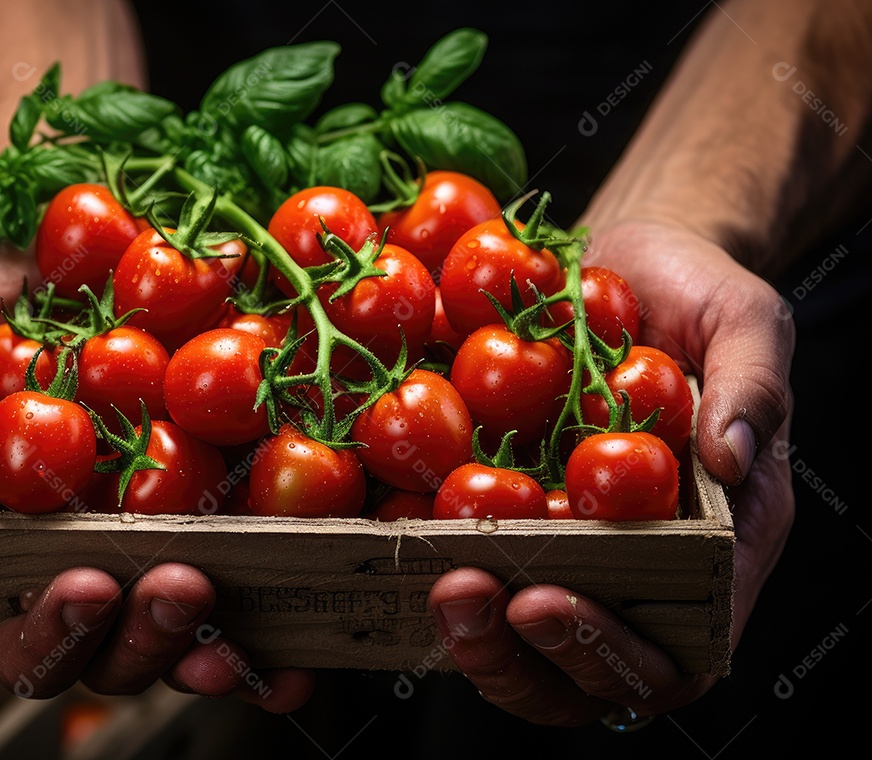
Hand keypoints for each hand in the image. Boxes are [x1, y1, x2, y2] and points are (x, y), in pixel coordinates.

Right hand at [0, 248, 312, 710]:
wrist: (88, 250)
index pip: (3, 624)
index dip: (42, 634)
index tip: (90, 582)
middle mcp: (76, 551)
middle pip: (100, 650)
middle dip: (140, 641)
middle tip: (181, 585)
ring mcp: (152, 537)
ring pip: (174, 636)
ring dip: (208, 650)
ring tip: (244, 626)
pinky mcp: (217, 511)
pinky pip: (245, 582)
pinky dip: (271, 619)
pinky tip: (303, 618)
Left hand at [427, 219, 795, 725]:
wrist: (621, 263)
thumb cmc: (693, 295)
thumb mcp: (743, 321)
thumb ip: (751, 385)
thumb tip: (730, 455)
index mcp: (716, 539)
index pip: (678, 642)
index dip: (612, 650)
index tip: (545, 601)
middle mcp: (639, 561)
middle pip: (586, 668)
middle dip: (521, 658)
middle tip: (466, 598)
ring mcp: (568, 544)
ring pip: (521, 640)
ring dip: (471, 637)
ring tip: (433, 585)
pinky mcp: (508, 515)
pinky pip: (470, 562)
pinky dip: (429, 567)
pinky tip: (393, 534)